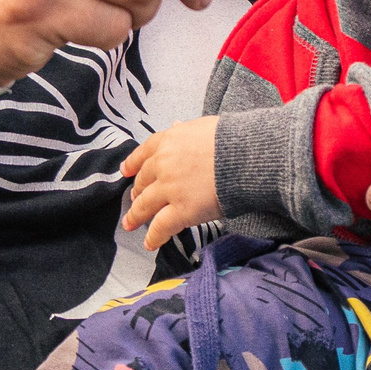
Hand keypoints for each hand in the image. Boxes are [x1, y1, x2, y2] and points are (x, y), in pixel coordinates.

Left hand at [122, 116, 221, 250]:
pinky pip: (161, 226)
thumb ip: (186, 131)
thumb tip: (177, 126)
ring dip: (135, 216)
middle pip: (143, 180)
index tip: (126, 171)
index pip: (144, 152)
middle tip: (135, 199)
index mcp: (169, 141)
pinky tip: (150, 243)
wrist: (245, 156)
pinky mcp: (181, 210)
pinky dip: (153, 236)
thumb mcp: (203, 126)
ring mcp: (170, 188)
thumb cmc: (232, 139)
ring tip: (129, 223)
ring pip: (145, 204)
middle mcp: (163, 164)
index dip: (133, 164)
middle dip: (137, 191)